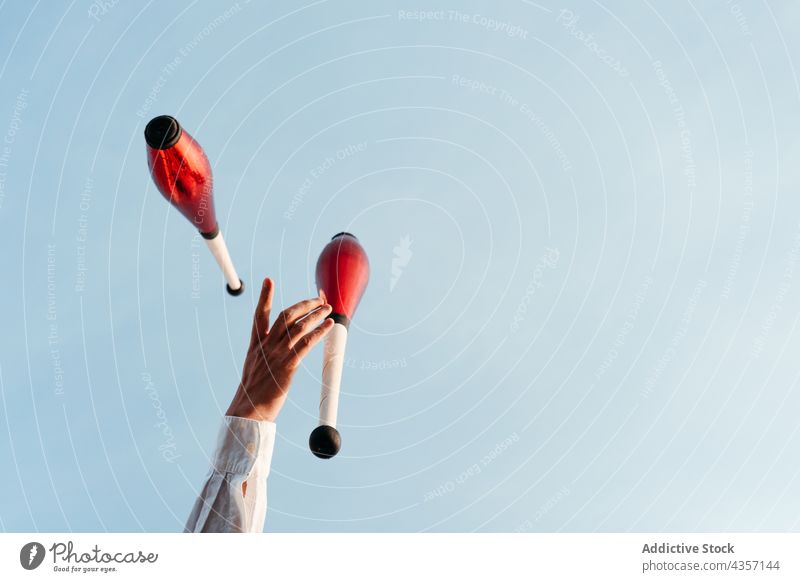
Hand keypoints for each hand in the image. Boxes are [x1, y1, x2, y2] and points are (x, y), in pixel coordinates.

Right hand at [226, 278, 333, 422]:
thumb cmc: (253, 394)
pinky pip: (306, 344)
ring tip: (328, 308)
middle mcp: (265, 347)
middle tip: (317, 298)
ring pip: (298, 327)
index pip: (259, 316)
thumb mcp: (255, 370)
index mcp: (255, 346)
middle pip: (285, 316)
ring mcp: (276, 355)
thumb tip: (275, 353)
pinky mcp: (287, 366)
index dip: (264, 297)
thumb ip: (265, 357)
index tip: (268, 280)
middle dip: (303, 304)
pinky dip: (319, 332)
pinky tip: (328, 326)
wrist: (247, 411)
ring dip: (315, 315)